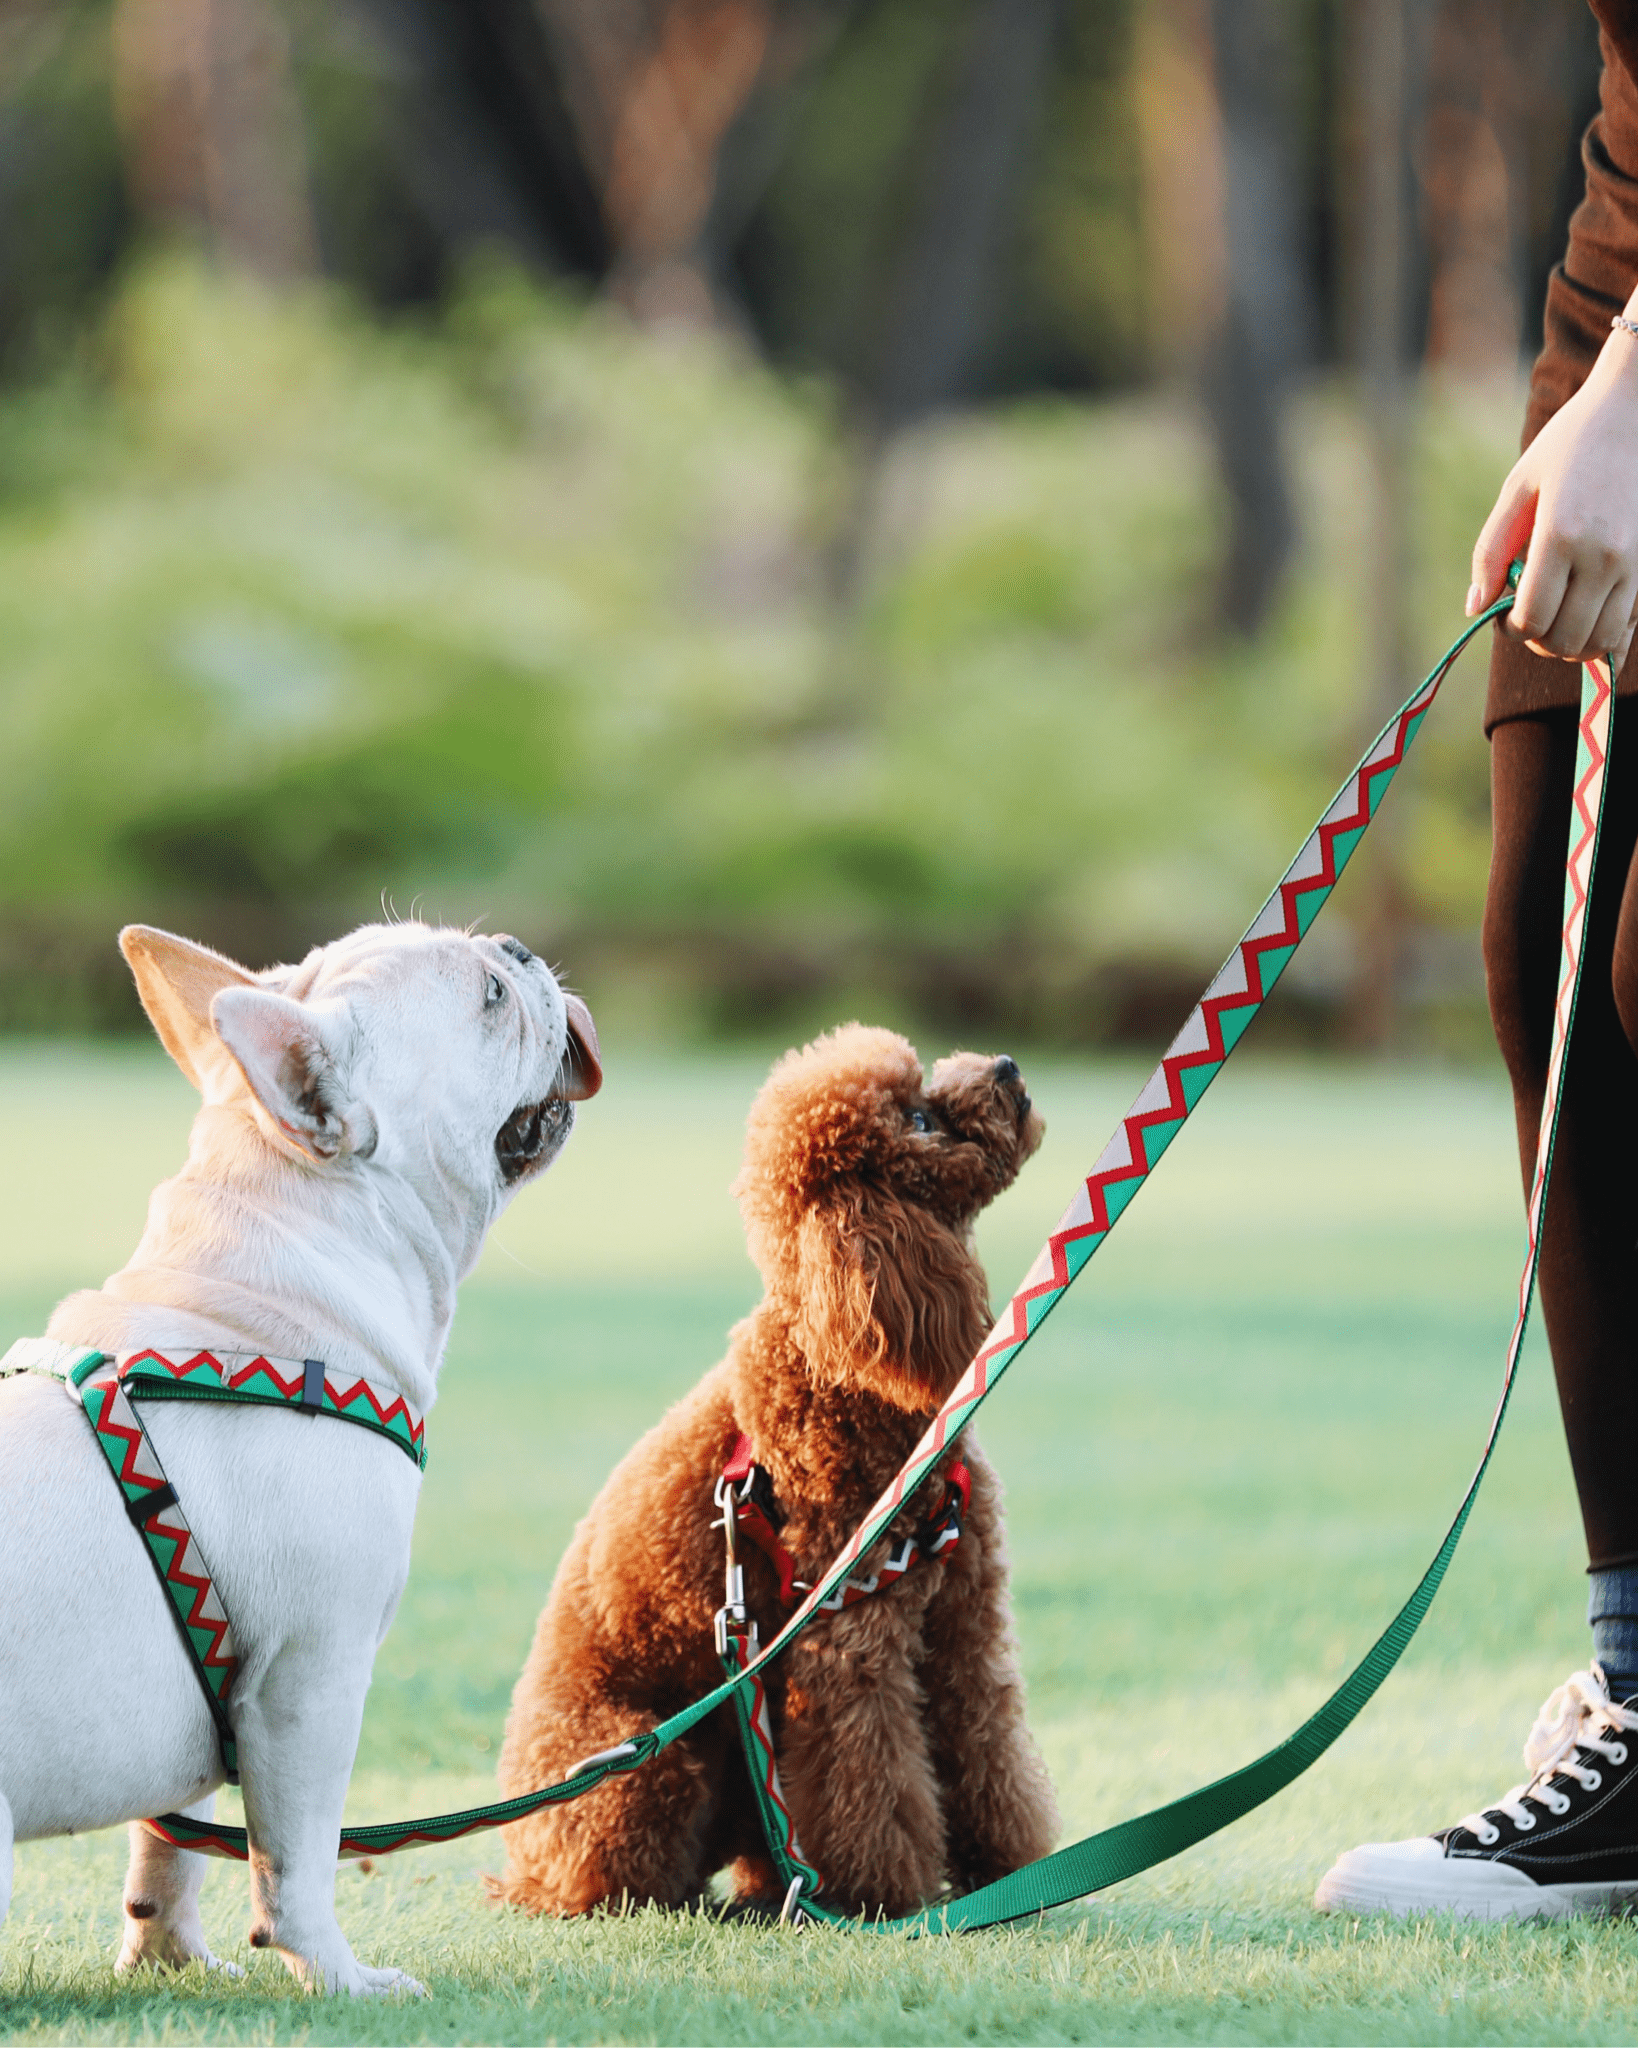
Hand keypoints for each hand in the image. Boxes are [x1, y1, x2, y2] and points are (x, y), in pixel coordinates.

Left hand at [1469, 327, 1637, 671]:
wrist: (1634, 412)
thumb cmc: (1570, 444)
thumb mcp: (1519, 487)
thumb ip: (1492, 549)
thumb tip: (1475, 607)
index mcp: (1561, 535)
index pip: (1532, 618)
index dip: (1512, 630)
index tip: (1506, 615)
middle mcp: (1603, 556)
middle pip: (1565, 639)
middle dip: (1539, 640)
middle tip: (1529, 618)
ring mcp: (1634, 563)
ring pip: (1599, 640)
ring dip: (1571, 643)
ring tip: (1557, 617)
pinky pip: (1628, 626)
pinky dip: (1604, 634)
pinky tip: (1587, 613)